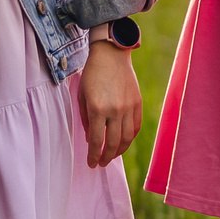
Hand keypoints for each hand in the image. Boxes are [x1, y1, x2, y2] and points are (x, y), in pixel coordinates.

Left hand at [78, 39, 143, 166]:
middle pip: (113, 143)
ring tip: (112, 155)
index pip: (96, 141)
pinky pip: (135, 126)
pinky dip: (130, 137)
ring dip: (119, 151)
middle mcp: (115, 110)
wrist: (111, 54)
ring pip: (127, 138)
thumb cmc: (92, 74)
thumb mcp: (82, 96)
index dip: (93, 156)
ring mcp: (128, 107)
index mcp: (98, 109)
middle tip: (101, 163)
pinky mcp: (137, 103)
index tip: (91, 164)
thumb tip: (90, 138)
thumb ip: (86, 119)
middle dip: (106, 157)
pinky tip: (123, 141)